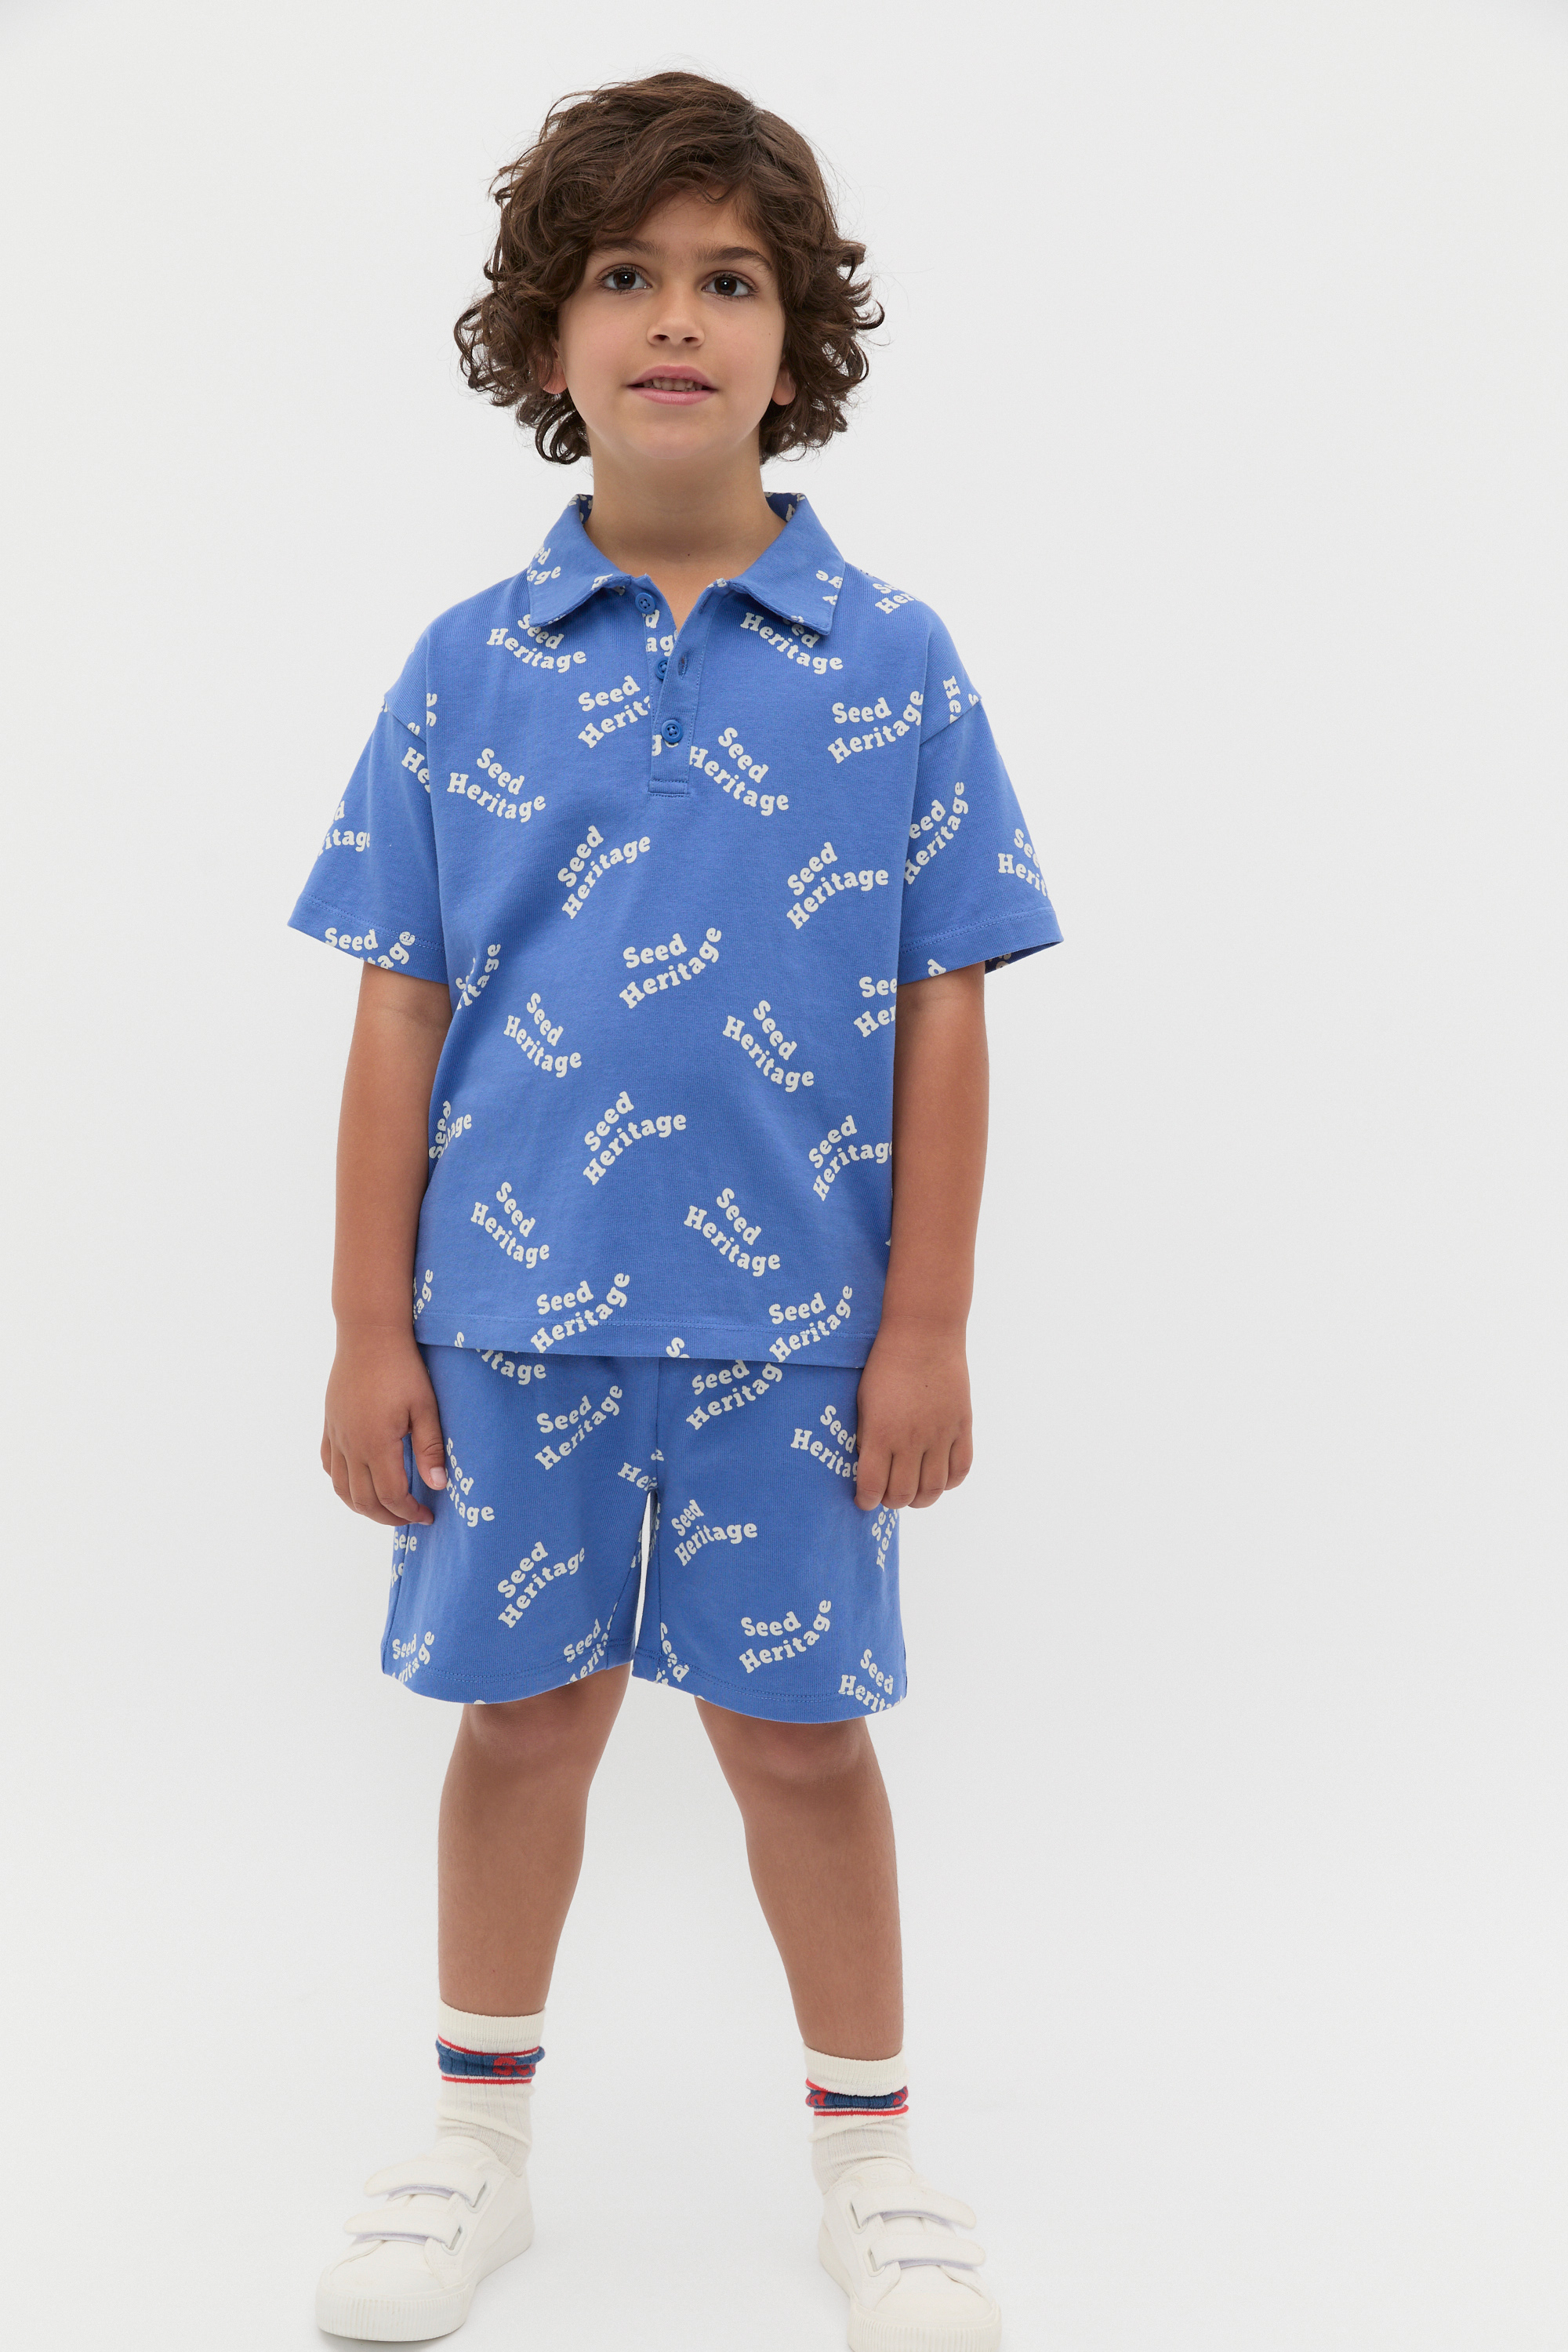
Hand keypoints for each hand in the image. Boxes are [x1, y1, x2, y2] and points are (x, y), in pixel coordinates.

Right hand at [321, 1327, 446, 1526]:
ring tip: (386, 1508)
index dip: (409, 1512)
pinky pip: (329, 1465)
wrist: (369, 1335)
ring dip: (363, 1506)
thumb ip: (430, 1449)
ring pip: (341, 1488)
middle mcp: (351, 1445)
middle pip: (364, 1500)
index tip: (427, 1516)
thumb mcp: (426, 1407)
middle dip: (388, 1517)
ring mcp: (336, 1436)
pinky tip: (358, 1482)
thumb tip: (437, 1485)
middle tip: (410, 1517)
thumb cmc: (402, 1368)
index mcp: (376, 1444)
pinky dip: (342, 1483)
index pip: (391, 1495)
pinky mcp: (330, 1424)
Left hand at [853, 1323, 972, 1510]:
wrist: (923, 1334)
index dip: (866, 1501)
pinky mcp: (962, 1427)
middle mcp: (911, 1440)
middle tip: (886, 1494)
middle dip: (891, 1502)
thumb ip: (866, 1436)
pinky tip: (937, 1477)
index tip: (864, 1500)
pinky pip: (960, 1469)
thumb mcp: (863, 1401)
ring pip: (933, 1490)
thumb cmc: (884, 1364)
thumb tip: (868, 1467)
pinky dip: (949, 1482)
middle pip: (903, 1495)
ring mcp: (940, 1434)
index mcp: (881, 1433)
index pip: (872, 1487)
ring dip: (920, 1499)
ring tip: (912, 1492)